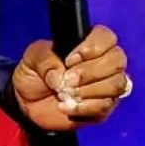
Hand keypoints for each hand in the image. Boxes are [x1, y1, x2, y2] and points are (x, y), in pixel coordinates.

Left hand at [12, 25, 130, 130]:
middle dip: (90, 72)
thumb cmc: (34, 73)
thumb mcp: (33, 57)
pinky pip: (106, 106)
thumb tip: (61, 76)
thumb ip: (45, 58)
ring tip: (64, 94)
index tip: (69, 60)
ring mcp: (107, 86)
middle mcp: (104, 63)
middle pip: (117, 61)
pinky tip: (66, 106)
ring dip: (89, 90)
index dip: (92, 48)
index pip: (107, 37)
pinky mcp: (104, 108)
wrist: (27, 103)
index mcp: (88, 44)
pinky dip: (84, 107)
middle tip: (66, 80)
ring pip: (117, 84)